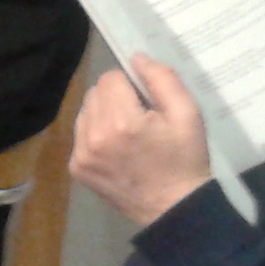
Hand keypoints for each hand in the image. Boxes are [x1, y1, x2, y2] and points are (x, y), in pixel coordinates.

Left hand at [70, 55, 211, 228]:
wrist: (173, 208)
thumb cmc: (184, 159)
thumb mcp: (187, 114)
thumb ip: (163, 79)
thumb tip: (135, 57)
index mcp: (122, 122)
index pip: (111, 78)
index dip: (131, 84)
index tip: (147, 102)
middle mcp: (94, 137)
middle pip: (95, 92)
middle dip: (116, 97)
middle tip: (140, 118)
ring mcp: (81, 155)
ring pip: (85, 111)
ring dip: (103, 114)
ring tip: (128, 134)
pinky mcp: (76, 168)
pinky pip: (80, 134)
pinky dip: (95, 134)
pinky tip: (116, 149)